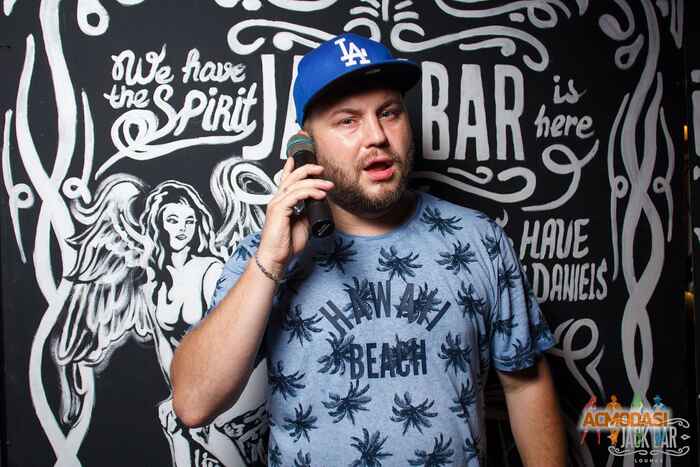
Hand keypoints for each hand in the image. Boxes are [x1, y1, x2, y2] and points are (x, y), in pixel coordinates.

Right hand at [256, 142, 332, 275]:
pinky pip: (296, 195)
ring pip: (296, 184)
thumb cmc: (287, 244)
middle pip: (292, 176)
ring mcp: (276, 204)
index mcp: (281, 202)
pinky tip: (319, 195)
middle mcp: (277, 199)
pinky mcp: (279, 210)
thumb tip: (318, 201)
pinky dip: (310, 192)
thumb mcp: (302, 223)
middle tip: (322, 170)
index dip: (293, 166)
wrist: (276, 258)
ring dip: (315, 183)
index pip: (286, 179)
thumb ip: (307, 211)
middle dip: (308, 169)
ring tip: (328, 186)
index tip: (305, 159)